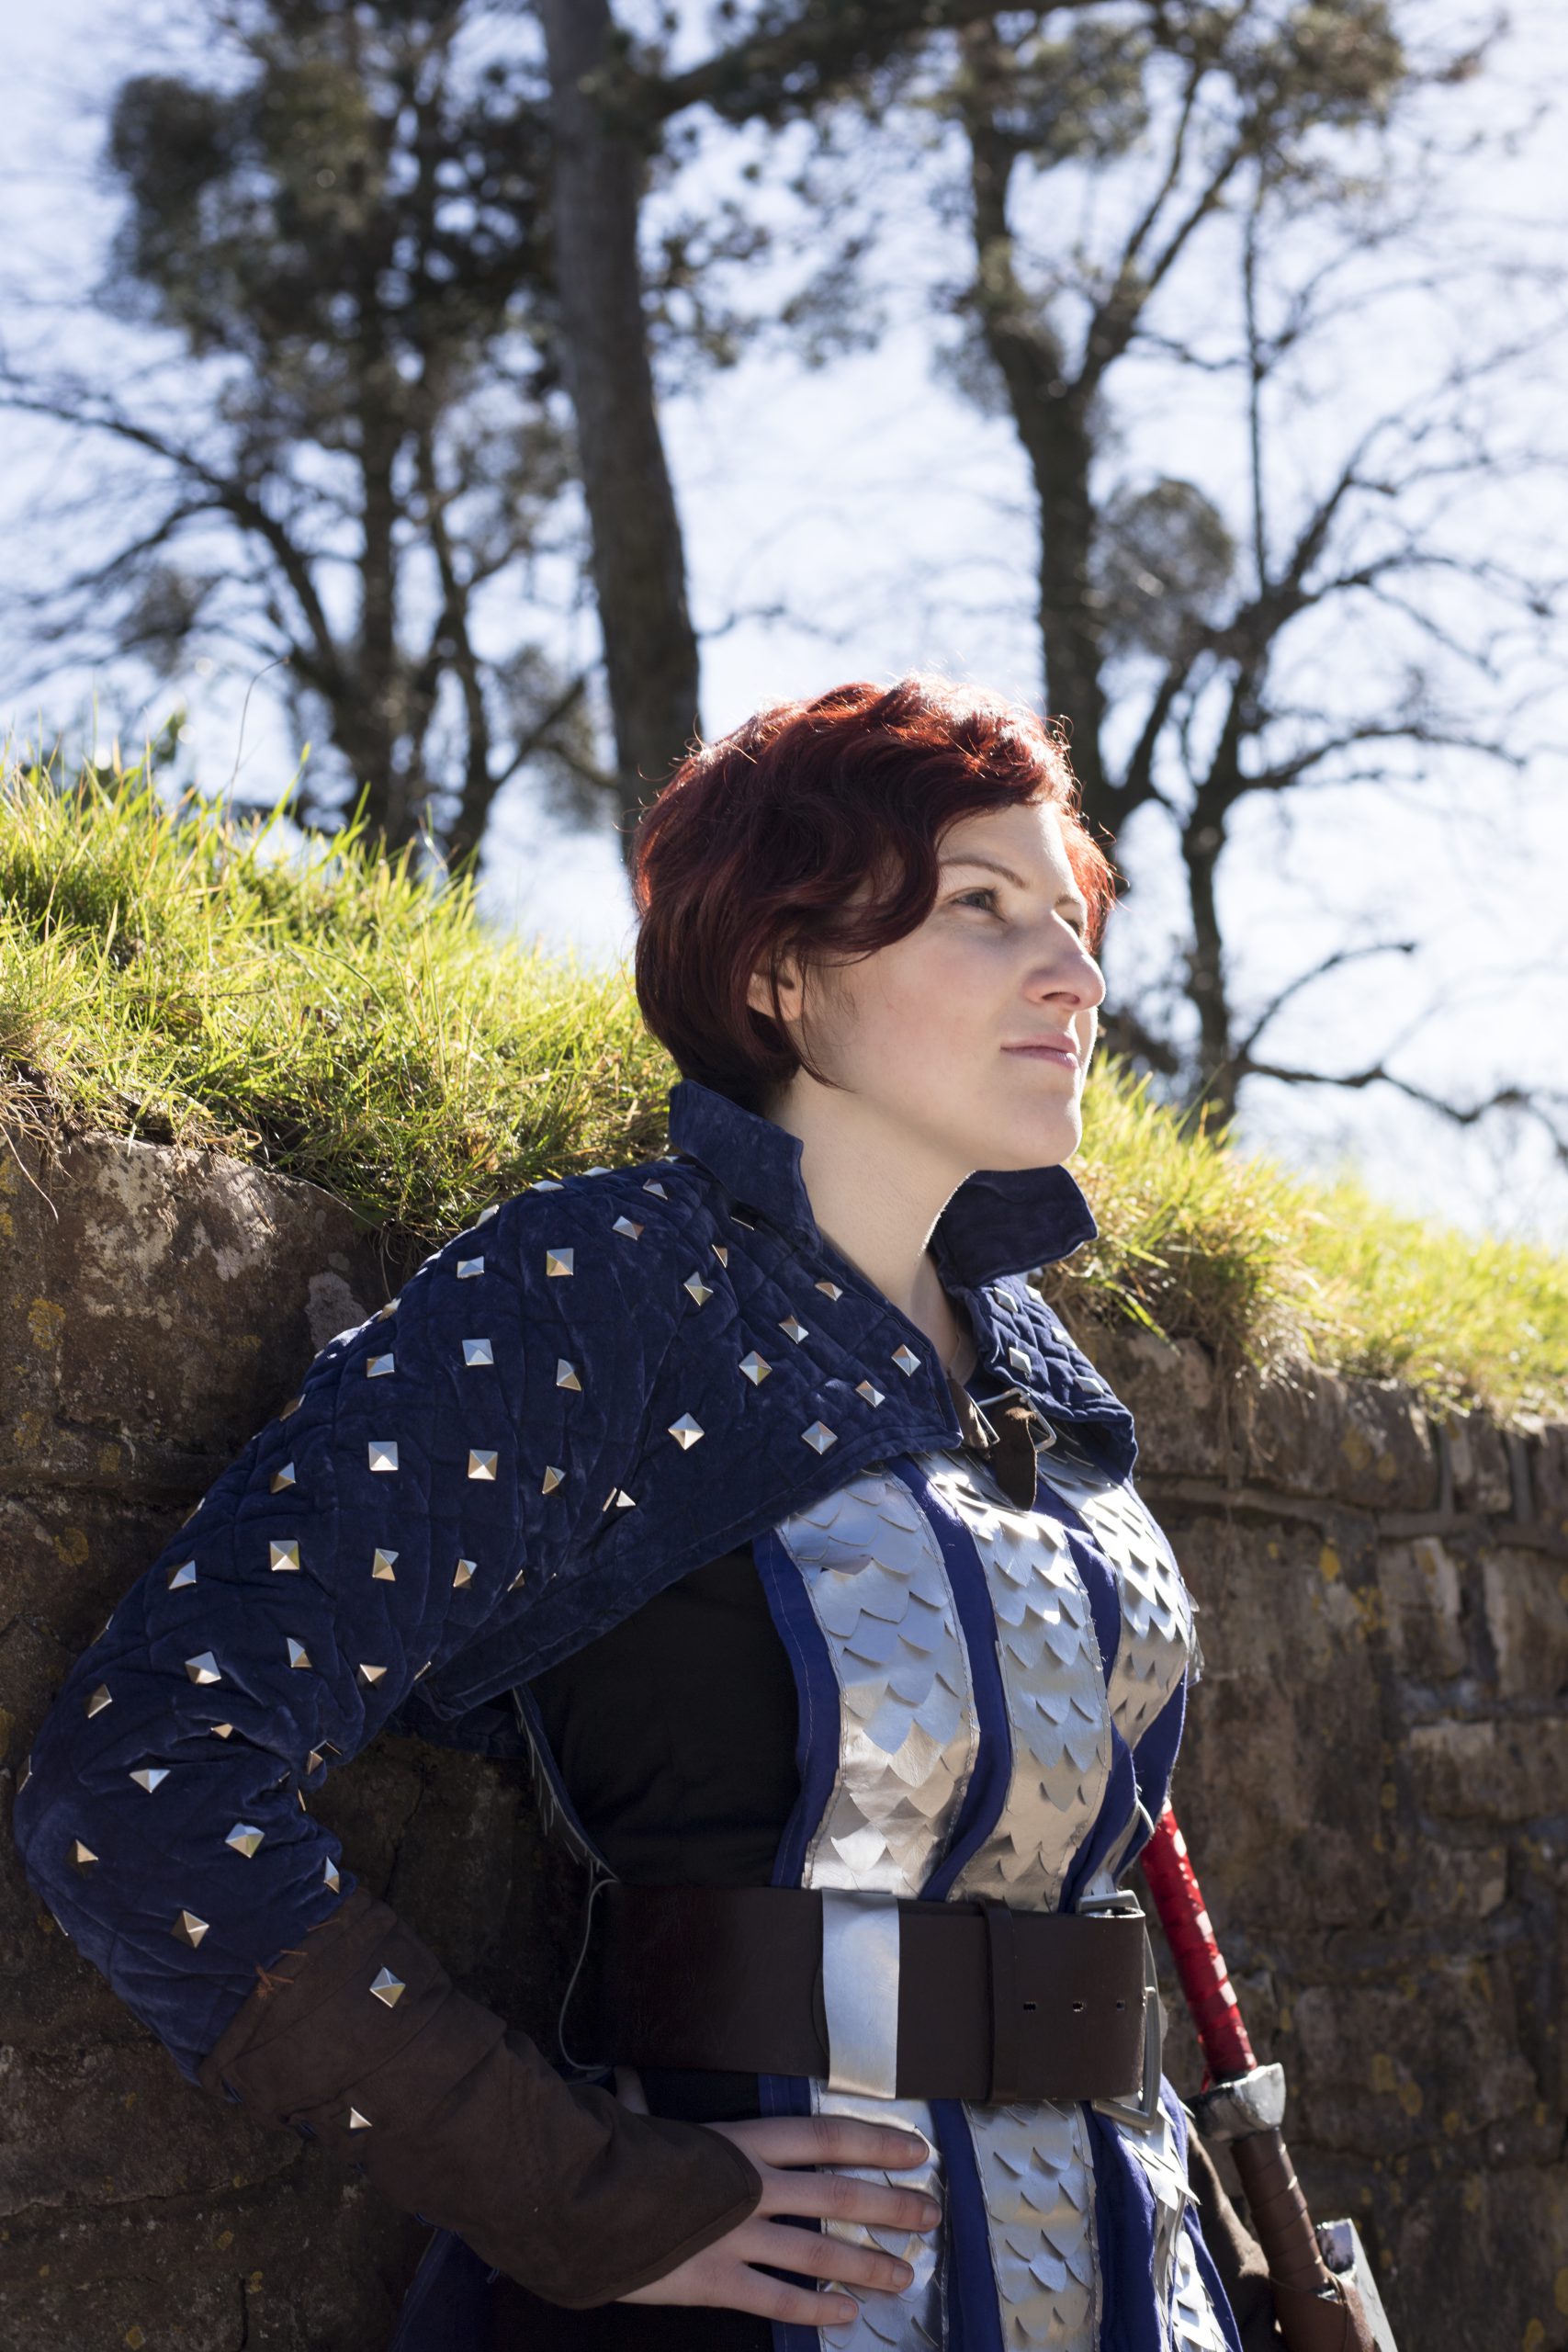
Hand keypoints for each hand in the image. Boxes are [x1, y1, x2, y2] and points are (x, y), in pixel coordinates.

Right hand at [617, 2113, 941, 2328]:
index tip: (915, 2149)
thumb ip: (704, 2138)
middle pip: (839, 2194)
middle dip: (890, 2205)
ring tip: (903, 2274)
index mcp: (743, 2139)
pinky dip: (815, 2310)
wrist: (573, 2196)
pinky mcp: (714, 2281)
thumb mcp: (671, 2128)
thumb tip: (701, 2120)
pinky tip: (843, 2317)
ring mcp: (736, 2236)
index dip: (877, 2142)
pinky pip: (777, 2301)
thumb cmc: (617, 2155)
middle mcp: (751, 2186)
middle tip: (929, 2214)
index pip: (828, 2137)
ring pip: (819, 2252)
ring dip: (867, 2265)